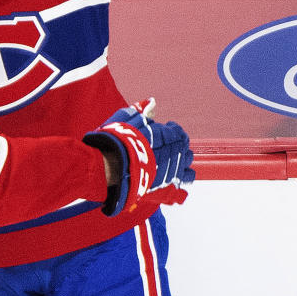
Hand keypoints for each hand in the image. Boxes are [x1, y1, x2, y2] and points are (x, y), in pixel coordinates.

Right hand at [84, 99, 194, 215]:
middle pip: (184, 150)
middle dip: (176, 148)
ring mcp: (172, 174)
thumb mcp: (126, 119)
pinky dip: (178, 188)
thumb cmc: (116, 141)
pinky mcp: (166, 191)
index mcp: (169, 136)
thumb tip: (152, 102)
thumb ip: (142, 110)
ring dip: (180, 166)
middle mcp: (175, 155)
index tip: (162, 131)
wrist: (109, 167)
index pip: (178, 133)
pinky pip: (181, 193)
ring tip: (167, 165)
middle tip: (162, 148)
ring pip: (188, 171)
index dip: (171, 131)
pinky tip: (169, 184)